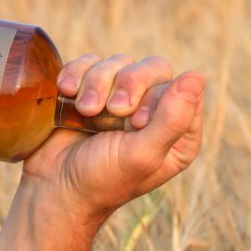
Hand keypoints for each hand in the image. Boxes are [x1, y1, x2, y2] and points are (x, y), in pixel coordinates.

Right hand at [21, 53, 204, 229]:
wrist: (54, 187)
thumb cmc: (101, 180)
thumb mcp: (141, 155)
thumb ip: (171, 120)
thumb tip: (196, 77)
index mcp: (178, 133)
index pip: (183, 89)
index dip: (156, 97)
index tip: (135, 125)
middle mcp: (153, 114)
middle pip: (153, 68)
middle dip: (127, 84)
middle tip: (111, 111)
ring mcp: (120, 100)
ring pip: (119, 63)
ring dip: (96, 83)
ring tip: (85, 110)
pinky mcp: (90, 92)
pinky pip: (89, 63)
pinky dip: (77, 73)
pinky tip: (67, 91)